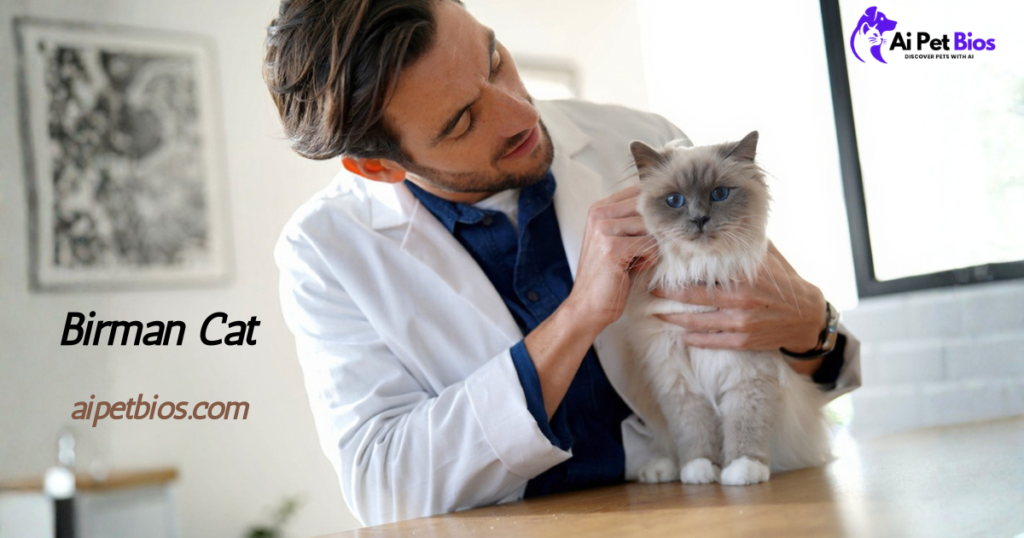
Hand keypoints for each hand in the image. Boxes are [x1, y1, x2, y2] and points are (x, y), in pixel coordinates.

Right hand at [562, 185, 656, 333]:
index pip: (637, 192)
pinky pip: (649, 244)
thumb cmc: (608, 274)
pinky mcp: (612, 247)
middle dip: (654, 229)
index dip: (653, 208)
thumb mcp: (618, 241)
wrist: (588, 305)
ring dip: (651, 246)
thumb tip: (669, 206)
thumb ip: (633, 221)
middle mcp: (599, 214)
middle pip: (646, 208)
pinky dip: (649, 258)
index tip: (657, 226)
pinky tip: (635, 267)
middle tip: (646, 249)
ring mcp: (603, 229)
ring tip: (637, 259)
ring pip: (650, 226)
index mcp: (599, 209)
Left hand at [653, 242, 825, 352]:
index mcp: (744, 276)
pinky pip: (713, 341)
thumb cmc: (785, 283)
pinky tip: (681, 335)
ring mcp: (742, 323)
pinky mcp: (744, 340)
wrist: (807, 317)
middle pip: (696, 296)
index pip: (706, 272)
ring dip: (675, 318)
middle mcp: (741, 299)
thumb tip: (727, 222)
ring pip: (700, 321)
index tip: (664, 266)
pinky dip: (695, 339)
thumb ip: (747, 244)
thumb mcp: (770, 258)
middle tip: (652, 289)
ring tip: (657, 312)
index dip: (682, 270)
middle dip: (670, 293)